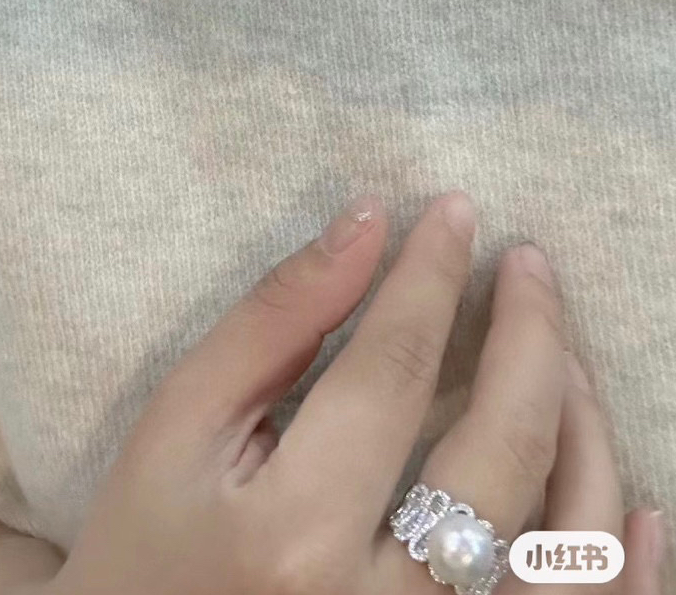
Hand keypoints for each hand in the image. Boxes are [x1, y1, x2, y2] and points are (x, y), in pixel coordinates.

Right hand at [45, 191, 664, 593]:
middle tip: (530, 263)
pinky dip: (627, 571)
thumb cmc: (146, 541)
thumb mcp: (178, 424)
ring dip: (584, 429)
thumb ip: (271, 324)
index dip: (429, 278)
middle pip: (500, 452)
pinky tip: (644, 508)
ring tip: (564, 353)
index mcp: (290, 531)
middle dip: (530, 335)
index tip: (454, 214)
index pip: (392, 371)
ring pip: (566, 549)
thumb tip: (364, 228)